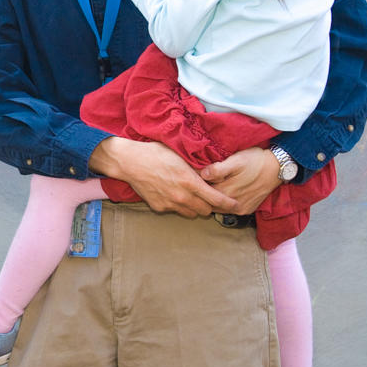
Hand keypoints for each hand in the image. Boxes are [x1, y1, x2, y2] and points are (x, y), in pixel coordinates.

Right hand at [89, 136, 237, 217]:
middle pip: (205, 211)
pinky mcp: (159, 207)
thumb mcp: (180, 156)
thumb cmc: (156, 153)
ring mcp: (170, 204)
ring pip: (191, 213)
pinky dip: (177, 205)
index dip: (228, 203)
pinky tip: (171, 193)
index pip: (216, 199)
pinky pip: (174, 210)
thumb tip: (213, 172)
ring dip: (194, 207)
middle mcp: (182, 196)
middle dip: (209, 205)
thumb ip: (197, 168)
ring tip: (190, 196)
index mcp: (190, 182)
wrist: (130, 162)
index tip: (236, 204)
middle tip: (209, 197)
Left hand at [199, 147, 281, 214]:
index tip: (194, 177)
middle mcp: (232, 205)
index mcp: (227, 192)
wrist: (277, 168)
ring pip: (218, 208)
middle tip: (200, 182)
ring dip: (214, 199)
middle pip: (209, 203)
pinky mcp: (246, 210)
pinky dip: (224, 203)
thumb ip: (219, 169)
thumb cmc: (255, 161)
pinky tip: (225, 191)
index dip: (197, 185)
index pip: (203, 194)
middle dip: (203, 194)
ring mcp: (240, 209)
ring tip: (212, 186)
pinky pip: (229, 210)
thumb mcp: (237, 160)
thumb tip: (203, 174)